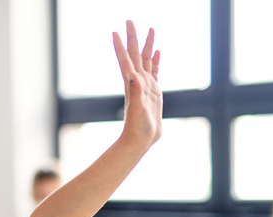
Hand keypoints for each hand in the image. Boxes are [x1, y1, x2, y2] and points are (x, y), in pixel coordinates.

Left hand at [113, 20, 162, 154]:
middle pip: (134, 54)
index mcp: (131, 83)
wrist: (140, 139)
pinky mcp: (153, 91)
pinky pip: (154, 70)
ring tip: (150, 30)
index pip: (125, 59)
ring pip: (145, 60)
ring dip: (146, 45)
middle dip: (133, 37)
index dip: (120, 45)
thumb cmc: (137, 126)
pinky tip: (157, 52)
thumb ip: (136, 92)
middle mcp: (136, 81)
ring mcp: (145, 85)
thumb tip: (133, 76)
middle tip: (129, 20)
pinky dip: (155, 60)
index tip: (116, 31)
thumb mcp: (137, 108)